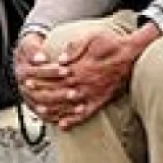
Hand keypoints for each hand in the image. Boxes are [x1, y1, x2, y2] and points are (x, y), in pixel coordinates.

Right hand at [14, 32, 68, 122]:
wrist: (27, 59)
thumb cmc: (32, 49)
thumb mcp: (30, 44)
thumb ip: (34, 49)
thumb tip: (41, 58)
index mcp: (22, 72)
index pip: (36, 74)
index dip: (51, 72)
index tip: (67, 70)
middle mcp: (23, 88)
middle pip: (39, 94)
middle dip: (58, 94)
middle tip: (74, 92)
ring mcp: (29, 99)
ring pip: (43, 108)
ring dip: (61, 109)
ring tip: (78, 107)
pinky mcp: (35, 108)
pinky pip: (46, 117)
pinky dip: (58, 118)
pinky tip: (71, 118)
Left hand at [20, 26, 156, 129]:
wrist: (133, 55)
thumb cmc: (113, 44)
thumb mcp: (92, 36)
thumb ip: (74, 47)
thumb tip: (60, 58)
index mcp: (79, 68)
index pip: (54, 76)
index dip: (40, 78)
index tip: (29, 79)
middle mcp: (83, 84)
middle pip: (57, 92)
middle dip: (41, 93)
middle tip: (29, 95)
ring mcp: (92, 94)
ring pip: (67, 106)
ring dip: (53, 109)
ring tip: (40, 111)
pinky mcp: (100, 101)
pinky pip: (84, 114)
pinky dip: (73, 121)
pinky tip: (63, 125)